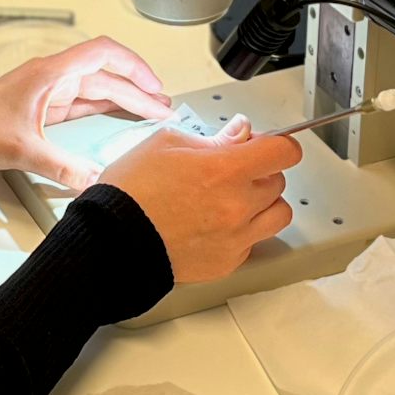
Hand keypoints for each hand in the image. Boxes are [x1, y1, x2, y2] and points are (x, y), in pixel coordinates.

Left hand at [0, 37, 171, 191]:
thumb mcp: (21, 150)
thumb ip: (61, 166)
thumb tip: (95, 181)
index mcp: (49, 74)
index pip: (102, 54)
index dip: (133, 65)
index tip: (154, 84)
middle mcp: (52, 77)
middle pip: (105, 75)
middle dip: (137, 89)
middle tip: (164, 107)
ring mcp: (49, 91)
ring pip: (96, 88)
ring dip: (124, 97)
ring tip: (152, 109)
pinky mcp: (44, 106)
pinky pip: (84, 102)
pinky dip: (105, 107)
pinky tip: (121, 115)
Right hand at [100, 117, 300, 285]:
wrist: (111, 240)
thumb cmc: (130, 192)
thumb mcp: (166, 144)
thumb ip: (212, 138)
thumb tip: (240, 132)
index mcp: (225, 170)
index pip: (283, 152)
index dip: (279, 144)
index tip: (269, 145)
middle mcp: (237, 206)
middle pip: (278, 182)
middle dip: (260, 172)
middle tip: (232, 171)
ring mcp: (235, 238)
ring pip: (277, 215)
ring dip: (263, 203)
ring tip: (234, 200)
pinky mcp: (227, 262)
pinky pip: (254, 242)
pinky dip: (243, 231)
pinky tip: (217, 224)